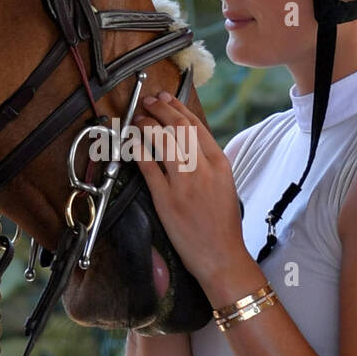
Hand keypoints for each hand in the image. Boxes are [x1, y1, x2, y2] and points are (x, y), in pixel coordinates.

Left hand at [132, 91, 249, 291]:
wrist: (221, 256)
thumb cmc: (222, 225)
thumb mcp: (224, 185)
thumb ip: (208, 163)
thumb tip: (187, 143)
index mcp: (220, 164)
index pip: (196, 125)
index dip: (177, 108)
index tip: (165, 99)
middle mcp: (203, 169)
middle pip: (179, 127)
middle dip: (160, 109)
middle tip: (147, 102)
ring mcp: (184, 183)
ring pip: (163, 141)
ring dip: (147, 124)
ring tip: (137, 119)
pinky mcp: (167, 199)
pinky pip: (149, 167)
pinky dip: (138, 150)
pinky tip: (132, 142)